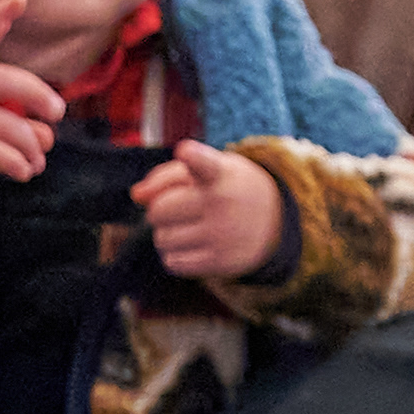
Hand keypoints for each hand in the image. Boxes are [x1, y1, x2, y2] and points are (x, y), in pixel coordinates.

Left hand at [134, 140, 286, 278]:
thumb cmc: (230, 188)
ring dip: (168, 234)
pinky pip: (173, 262)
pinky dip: (176, 255)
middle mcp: (223, 203)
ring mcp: (223, 235)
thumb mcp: (209, 169)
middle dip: (161, 210)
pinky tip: (195, 245)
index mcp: (220, 173)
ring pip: (162, 239)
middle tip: (183, 208)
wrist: (276, 221)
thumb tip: (136, 195)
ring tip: (190, 227)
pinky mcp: (221, 261)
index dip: (192, 157)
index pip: (204, 164)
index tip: (186, 151)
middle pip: (159, 210)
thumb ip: (166, 176)